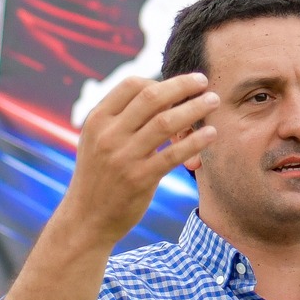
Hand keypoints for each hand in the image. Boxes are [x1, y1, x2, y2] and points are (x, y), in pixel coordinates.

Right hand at [61, 74, 218, 246]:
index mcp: (97, 120)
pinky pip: (173, 155)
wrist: (86, 219)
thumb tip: (158, 91)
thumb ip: (120, 117)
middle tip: (203, 81)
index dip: (160, 80)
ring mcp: (123, 157)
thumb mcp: (97, 140)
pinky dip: (195, 141)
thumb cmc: (99, 175)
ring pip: (165, 122)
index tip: (181, 83)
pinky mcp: (139, 179)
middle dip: (181, 86)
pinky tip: (211, 133)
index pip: (132, 85)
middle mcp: (108, 135)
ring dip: (194, 108)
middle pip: (151, 98)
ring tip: (213, 101)